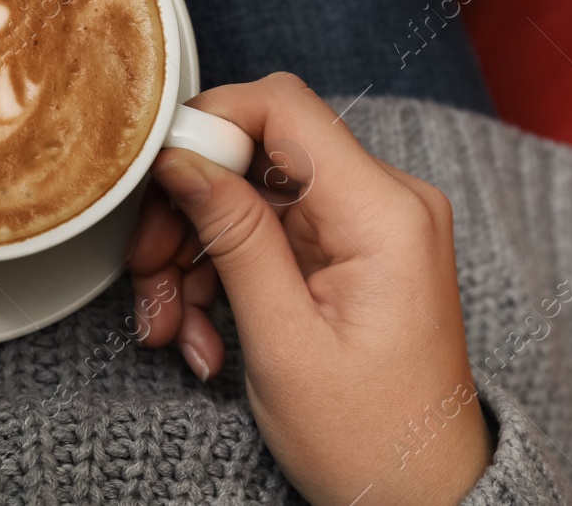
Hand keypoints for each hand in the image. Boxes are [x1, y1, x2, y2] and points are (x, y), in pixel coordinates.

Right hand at [126, 73, 489, 505]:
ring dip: (195, 257)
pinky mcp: (349, 250)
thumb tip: (184, 157)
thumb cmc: (371, 441)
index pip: (282, 106)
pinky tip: (206, 335)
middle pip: (255, 155)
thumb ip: (234, 237)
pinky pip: (266, 235)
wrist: (423, 499)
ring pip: (248, 199)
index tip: (156, 184)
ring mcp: (368, 225)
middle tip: (148, 279)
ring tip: (176, 331)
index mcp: (384, 213)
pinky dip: (224, 276)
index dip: (208, 127)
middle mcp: (384, 201)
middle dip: (188, 213)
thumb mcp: (284, 343)